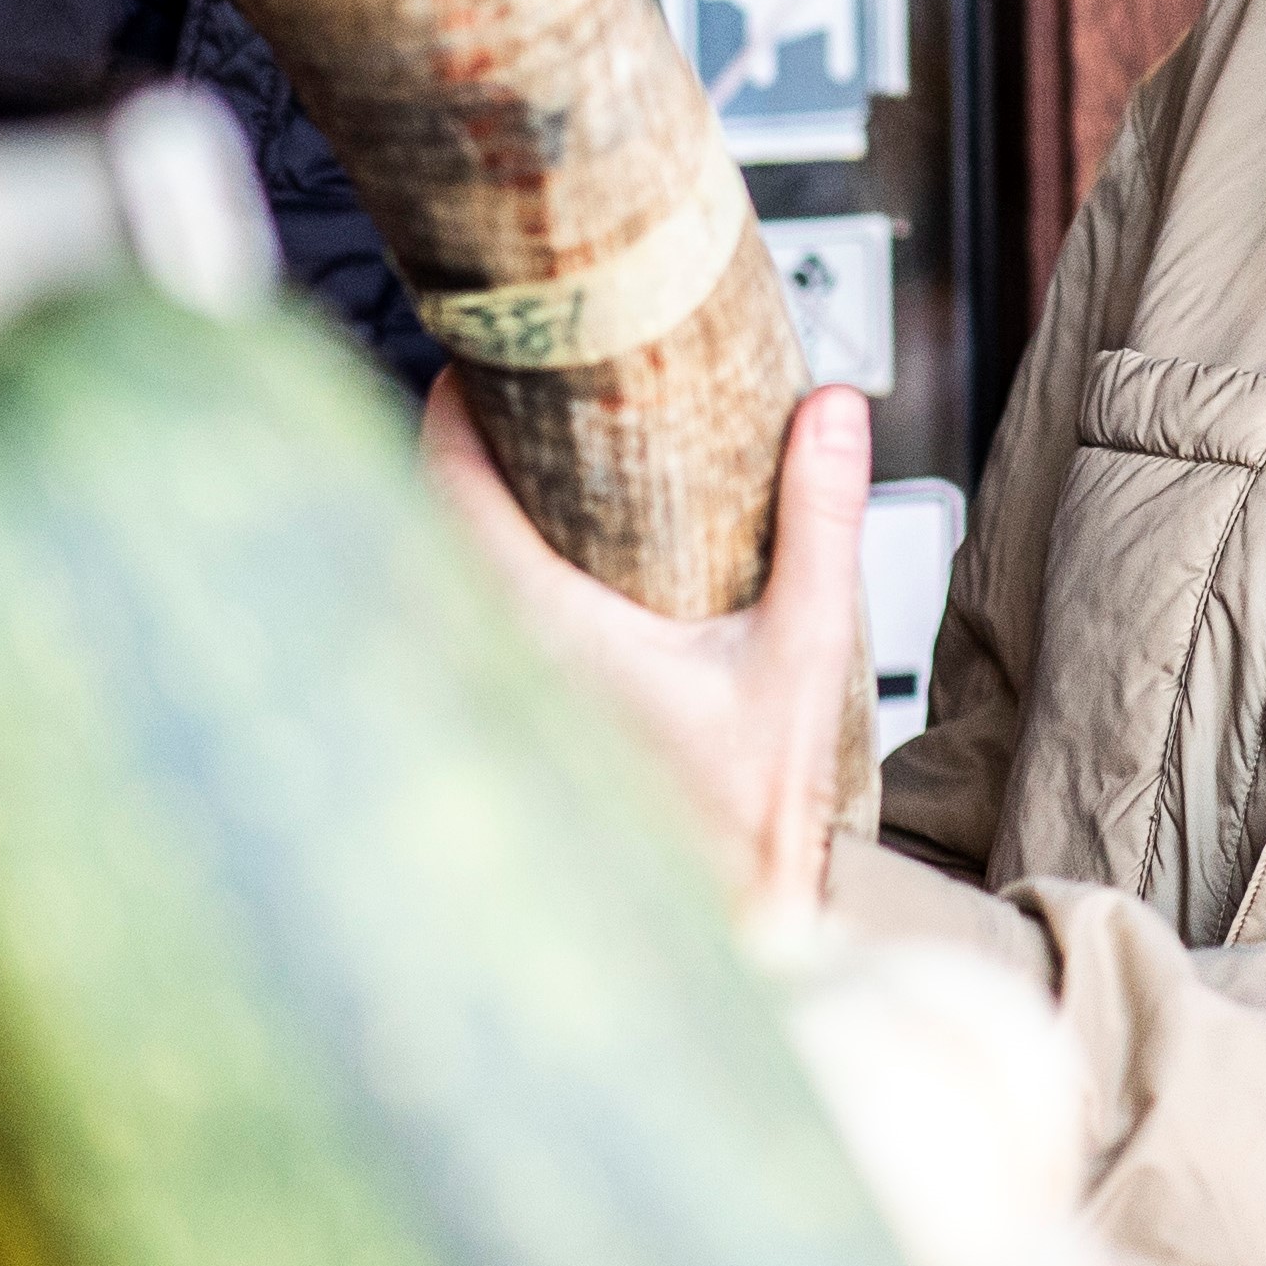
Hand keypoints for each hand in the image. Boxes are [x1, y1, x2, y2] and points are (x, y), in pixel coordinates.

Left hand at [425, 376, 876, 923]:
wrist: (738, 915)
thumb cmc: (756, 809)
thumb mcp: (807, 650)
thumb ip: (821, 525)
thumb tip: (832, 410)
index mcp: (553, 629)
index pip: (455, 491)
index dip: (453, 408)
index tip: (474, 351)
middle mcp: (506, 657)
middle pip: (433, 518)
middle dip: (462, 442)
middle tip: (504, 372)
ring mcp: (505, 690)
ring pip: (447, 568)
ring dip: (473, 505)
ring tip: (522, 440)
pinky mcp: (521, 716)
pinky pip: (475, 611)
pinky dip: (491, 560)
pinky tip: (546, 543)